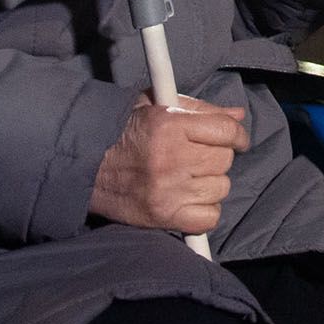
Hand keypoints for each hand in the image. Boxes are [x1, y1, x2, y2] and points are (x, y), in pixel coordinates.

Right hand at [89, 93, 249, 234]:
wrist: (86, 165)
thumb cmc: (124, 131)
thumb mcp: (157, 106)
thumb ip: (200, 109)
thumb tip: (238, 116)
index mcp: (170, 125)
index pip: (226, 131)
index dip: (237, 135)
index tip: (235, 139)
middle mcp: (172, 158)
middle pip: (224, 160)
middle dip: (216, 156)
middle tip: (197, 155)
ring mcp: (169, 191)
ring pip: (220, 188)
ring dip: (210, 182)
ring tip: (188, 176)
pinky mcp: (164, 217)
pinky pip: (210, 217)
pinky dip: (205, 210)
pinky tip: (188, 198)